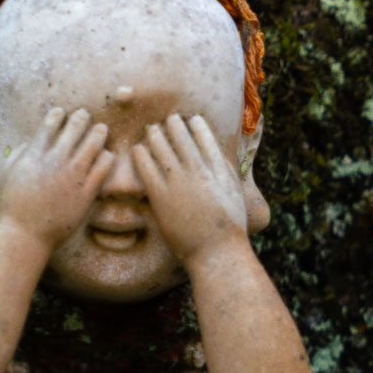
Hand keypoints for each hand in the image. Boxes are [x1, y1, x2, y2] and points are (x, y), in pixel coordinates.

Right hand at [0, 107, 113, 248]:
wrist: (25, 234)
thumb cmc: (11, 207)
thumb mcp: (5, 175)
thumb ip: (19, 155)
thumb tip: (30, 142)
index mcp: (33, 155)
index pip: (49, 125)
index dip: (57, 115)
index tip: (61, 111)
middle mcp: (54, 161)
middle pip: (73, 130)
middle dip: (81, 119)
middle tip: (86, 115)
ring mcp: (72, 177)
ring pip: (92, 146)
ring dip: (98, 134)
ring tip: (102, 129)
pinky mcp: (86, 193)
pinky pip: (103, 169)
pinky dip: (107, 158)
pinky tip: (108, 155)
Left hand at [132, 114, 251, 265]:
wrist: (216, 253)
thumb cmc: (229, 228)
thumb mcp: (234, 194)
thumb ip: (225, 171)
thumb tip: (216, 152)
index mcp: (218, 170)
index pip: (205, 135)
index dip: (196, 123)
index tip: (190, 119)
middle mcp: (198, 172)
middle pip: (180, 135)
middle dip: (172, 124)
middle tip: (165, 121)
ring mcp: (178, 184)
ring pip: (160, 146)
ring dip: (154, 134)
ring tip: (150, 131)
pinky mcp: (160, 197)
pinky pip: (145, 167)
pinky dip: (141, 154)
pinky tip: (138, 150)